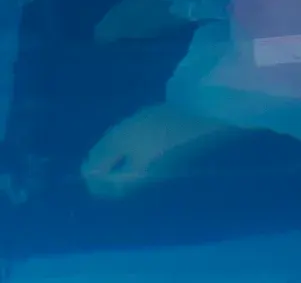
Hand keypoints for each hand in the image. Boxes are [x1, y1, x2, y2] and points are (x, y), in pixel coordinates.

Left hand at [81, 102, 230, 198]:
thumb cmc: (160, 127)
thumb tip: (87, 174)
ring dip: (128, 161)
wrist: (207, 115)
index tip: (89, 159)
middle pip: (124, 182)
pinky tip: (147, 137)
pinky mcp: (182, 157)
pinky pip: (154, 161)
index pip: (106, 189)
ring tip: (126, 140)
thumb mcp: (122, 138)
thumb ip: (101, 157)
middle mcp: (153, 181)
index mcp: (136, 179)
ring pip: (140, 171)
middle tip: (106, 148)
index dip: (92, 176)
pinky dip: (144, 153)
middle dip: (111, 169)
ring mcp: (170, 170)